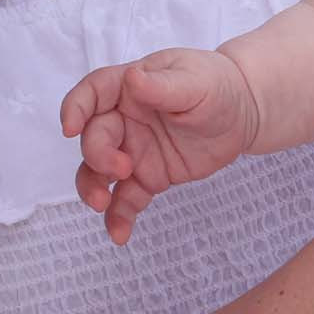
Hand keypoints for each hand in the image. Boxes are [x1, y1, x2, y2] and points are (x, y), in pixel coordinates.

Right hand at [60, 49, 259, 244]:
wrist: (244, 113)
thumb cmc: (217, 86)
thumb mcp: (195, 81)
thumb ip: (162, 85)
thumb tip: (132, 78)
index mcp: (130, 88)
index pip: (92, 93)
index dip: (75, 109)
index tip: (70, 128)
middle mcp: (125, 119)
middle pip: (94, 137)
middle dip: (98, 155)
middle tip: (122, 169)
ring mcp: (134, 150)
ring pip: (99, 172)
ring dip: (93, 189)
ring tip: (101, 204)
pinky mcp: (149, 176)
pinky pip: (127, 198)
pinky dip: (119, 216)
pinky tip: (120, 234)